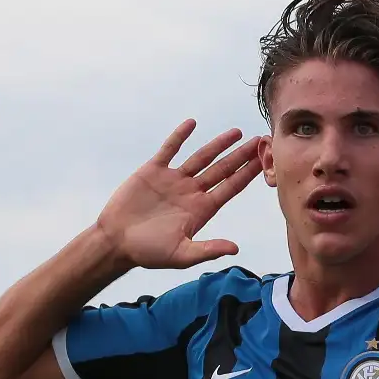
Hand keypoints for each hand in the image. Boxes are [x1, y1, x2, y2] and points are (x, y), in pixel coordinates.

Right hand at [96, 119, 261, 269]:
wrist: (115, 241)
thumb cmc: (148, 252)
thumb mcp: (181, 255)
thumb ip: (207, 250)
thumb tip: (235, 249)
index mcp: (201, 210)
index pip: (230, 188)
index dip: (247, 174)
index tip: (264, 161)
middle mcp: (191, 192)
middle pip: (222, 170)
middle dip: (241, 156)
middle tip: (260, 141)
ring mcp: (173, 180)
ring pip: (200, 157)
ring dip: (218, 144)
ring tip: (237, 132)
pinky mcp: (153, 171)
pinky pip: (170, 149)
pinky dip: (180, 136)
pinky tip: (192, 124)